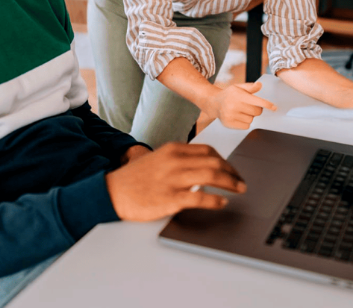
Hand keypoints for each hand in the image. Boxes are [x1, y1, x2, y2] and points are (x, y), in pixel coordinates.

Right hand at [105, 143, 245, 221]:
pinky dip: (215, 200)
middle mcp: (174, 161)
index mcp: (172, 150)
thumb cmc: (133, 179)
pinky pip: (199, 197)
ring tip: (239, 189)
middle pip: (214, 162)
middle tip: (241, 181)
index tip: (232, 169)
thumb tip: (200, 165)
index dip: (225, 160)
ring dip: (230, 183)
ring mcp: (172, 179)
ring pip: (211, 175)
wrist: (111, 192)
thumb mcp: (155, 159)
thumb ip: (176, 159)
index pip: (207, 150)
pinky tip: (222, 203)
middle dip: (233, 172)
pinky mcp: (170, 198)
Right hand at [201, 82, 275, 129]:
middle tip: (249, 106)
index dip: (267, 104)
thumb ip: (250, 87)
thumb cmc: (230, 94)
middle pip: (257, 112)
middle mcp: (234, 105)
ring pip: (251, 119)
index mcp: (238, 95)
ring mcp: (231, 115)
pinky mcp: (229, 124)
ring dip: (250, 116)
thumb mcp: (238, 87)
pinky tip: (238, 116)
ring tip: (241, 111)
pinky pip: (246, 126)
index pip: (257, 101)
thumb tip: (260, 85)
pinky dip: (245, 122)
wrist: (214, 103)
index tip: (274, 108)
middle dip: (256, 109)